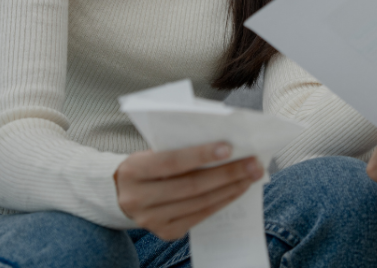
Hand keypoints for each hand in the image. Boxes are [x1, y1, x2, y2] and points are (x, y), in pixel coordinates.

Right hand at [115, 141, 263, 239]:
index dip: (201, 155)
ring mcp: (151, 220)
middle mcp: (138, 199)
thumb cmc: (148, 163)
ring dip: (231, 188)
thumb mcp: (152, 150)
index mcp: (133, 170)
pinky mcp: (164, 232)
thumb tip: (224, 143)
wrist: (123, 193)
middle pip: (191, 186)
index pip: (172, 162)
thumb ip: (179, 147)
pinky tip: (237, 189)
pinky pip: (200, 216)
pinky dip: (222, 201)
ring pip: (199, 203)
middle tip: (254, 162)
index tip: (229, 147)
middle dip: (227, 173)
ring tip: (251, 175)